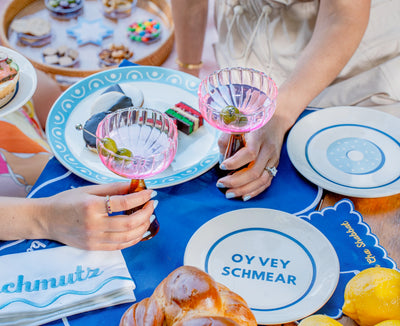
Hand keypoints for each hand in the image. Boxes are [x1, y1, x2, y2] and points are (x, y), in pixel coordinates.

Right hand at [41, 182, 155, 249]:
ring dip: (143, 227)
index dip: (141, 198)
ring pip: (127, 237)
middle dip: (146, 213)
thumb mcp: (88, 189)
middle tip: (152, 205)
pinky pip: (119, 246)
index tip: (150, 193)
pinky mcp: (93, 248)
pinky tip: (139, 230)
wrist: (46, 220)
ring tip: (148, 217)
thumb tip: (134, 185)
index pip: (124, 203)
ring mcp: (94, 239)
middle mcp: (93, 224)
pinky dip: (133, 239)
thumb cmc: (67, 202)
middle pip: (129, 223)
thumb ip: (113, 188)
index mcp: (91, 206)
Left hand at [216, 116, 286, 200]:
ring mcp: (273, 159)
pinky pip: (266, 182)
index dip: (235, 163)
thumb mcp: (238, 124)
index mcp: (259, 136)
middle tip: (220, 183)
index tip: (221, 166)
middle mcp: (268, 149)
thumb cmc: (254, 122)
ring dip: (244, 190)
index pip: (249, 153)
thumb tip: (221, 157)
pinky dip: (255, 191)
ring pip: (261, 180)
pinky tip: (243, 196)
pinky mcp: (275, 165)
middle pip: (254, 171)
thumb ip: (227, 138)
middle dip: (235, 181)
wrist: (277, 121)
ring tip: (229, 194)